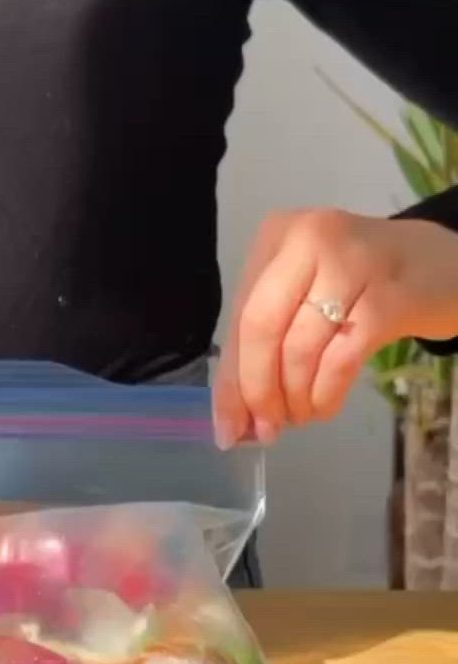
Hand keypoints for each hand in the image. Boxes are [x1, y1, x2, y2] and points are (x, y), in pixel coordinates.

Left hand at [212, 207, 457, 448]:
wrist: (441, 265)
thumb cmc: (359, 282)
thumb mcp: (305, 297)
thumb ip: (265, 349)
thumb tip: (232, 420)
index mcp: (278, 235)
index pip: (240, 314)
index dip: (230, 378)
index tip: (228, 428)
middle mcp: (310, 238)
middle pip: (262, 327)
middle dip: (258, 389)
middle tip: (266, 428)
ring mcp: (353, 262)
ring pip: (301, 346)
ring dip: (295, 397)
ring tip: (300, 416)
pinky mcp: (391, 296)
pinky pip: (342, 358)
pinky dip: (326, 392)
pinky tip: (324, 406)